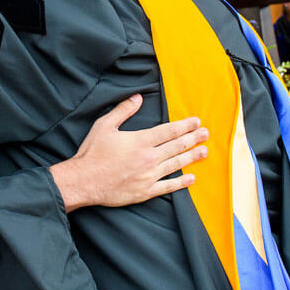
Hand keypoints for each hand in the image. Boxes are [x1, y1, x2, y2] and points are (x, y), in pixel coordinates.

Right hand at [50, 95, 208, 211]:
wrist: (83, 181)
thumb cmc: (92, 153)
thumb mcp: (104, 125)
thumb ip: (123, 110)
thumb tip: (138, 97)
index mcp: (141, 140)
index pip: (169, 131)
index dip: (185, 125)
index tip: (196, 122)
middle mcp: (149, 158)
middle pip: (177, 146)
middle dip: (193, 139)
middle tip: (206, 134)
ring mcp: (148, 176)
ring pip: (176, 164)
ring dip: (192, 157)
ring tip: (204, 151)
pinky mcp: (145, 191)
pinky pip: (168, 187)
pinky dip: (181, 183)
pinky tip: (191, 178)